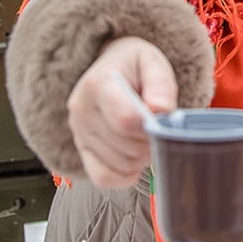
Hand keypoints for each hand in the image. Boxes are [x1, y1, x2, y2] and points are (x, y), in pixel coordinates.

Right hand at [66, 36, 176, 187]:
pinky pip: (103, 178)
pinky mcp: (82, 152)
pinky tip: (134, 157)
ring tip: (144, 135)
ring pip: (120, 164)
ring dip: (141, 156)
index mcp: (97, 84)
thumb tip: (161, 110)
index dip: (152, 126)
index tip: (162, 118)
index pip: (125, 119)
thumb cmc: (134, 67)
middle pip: (126, 146)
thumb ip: (161, 85)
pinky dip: (125, 175)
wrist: (112, 69)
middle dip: (150, 140)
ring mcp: (79, 134)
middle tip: (157, 125)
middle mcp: (82, 111)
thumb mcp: (153, 63)